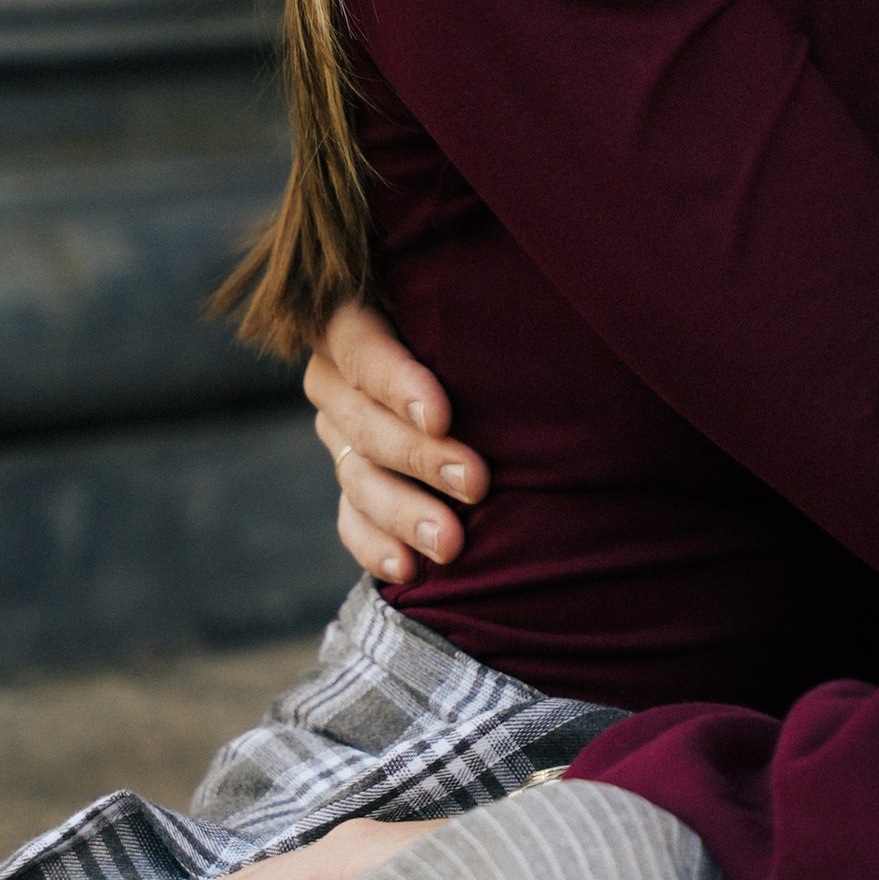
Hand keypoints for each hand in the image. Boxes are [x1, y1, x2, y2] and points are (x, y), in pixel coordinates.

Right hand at [307, 301, 489, 587]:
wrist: (494, 386)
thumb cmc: (500, 328)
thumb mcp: (483, 310)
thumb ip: (483, 312)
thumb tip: (540, 313)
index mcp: (358, 317)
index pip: (360, 346)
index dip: (395, 382)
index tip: (443, 416)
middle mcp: (338, 377)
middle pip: (363, 420)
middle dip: (420, 456)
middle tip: (476, 482)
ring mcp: (340, 434)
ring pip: (358, 477)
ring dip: (405, 512)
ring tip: (451, 544)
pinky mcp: (354, 482)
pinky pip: (352, 521)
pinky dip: (378, 546)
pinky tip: (409, 570)